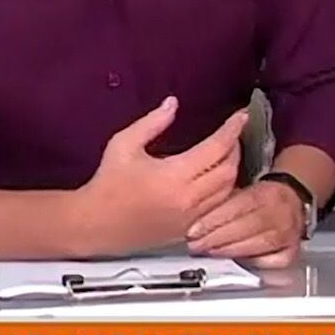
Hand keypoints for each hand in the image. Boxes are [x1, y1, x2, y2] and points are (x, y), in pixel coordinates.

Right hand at [72, 97, 247, 254]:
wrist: (94, 224)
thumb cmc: (107, 184)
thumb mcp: (124, 144)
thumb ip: (152, 122)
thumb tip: (173, 104)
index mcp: (174, 176)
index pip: (216, 148)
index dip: (232, 129)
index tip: (240, 116)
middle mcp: (187, 199)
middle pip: (229, 169)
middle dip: (235, 148)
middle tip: (231, 134)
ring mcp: (190, 218)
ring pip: (228, 191)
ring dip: (232, 170)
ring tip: (226, 154)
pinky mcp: (187, 230)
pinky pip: (217, 208)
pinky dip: (224, 191)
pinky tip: (216, 180)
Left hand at [186, 180, 306, 266]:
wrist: (291, 203)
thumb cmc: (262, 198)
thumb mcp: (243, 190)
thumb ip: (224, 202)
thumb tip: (195, 215)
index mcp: (269, 194)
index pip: (242, 204)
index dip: (215, 219)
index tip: (194, 230)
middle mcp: (282, 214)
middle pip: (248, 226)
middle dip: (217, 237)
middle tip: (195, 244)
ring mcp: (289, 235)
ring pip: (257, 244)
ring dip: (227, 250)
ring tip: (206, 252)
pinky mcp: (289, 253)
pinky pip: (269, 261)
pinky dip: (248, 262)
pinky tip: (230, 261)